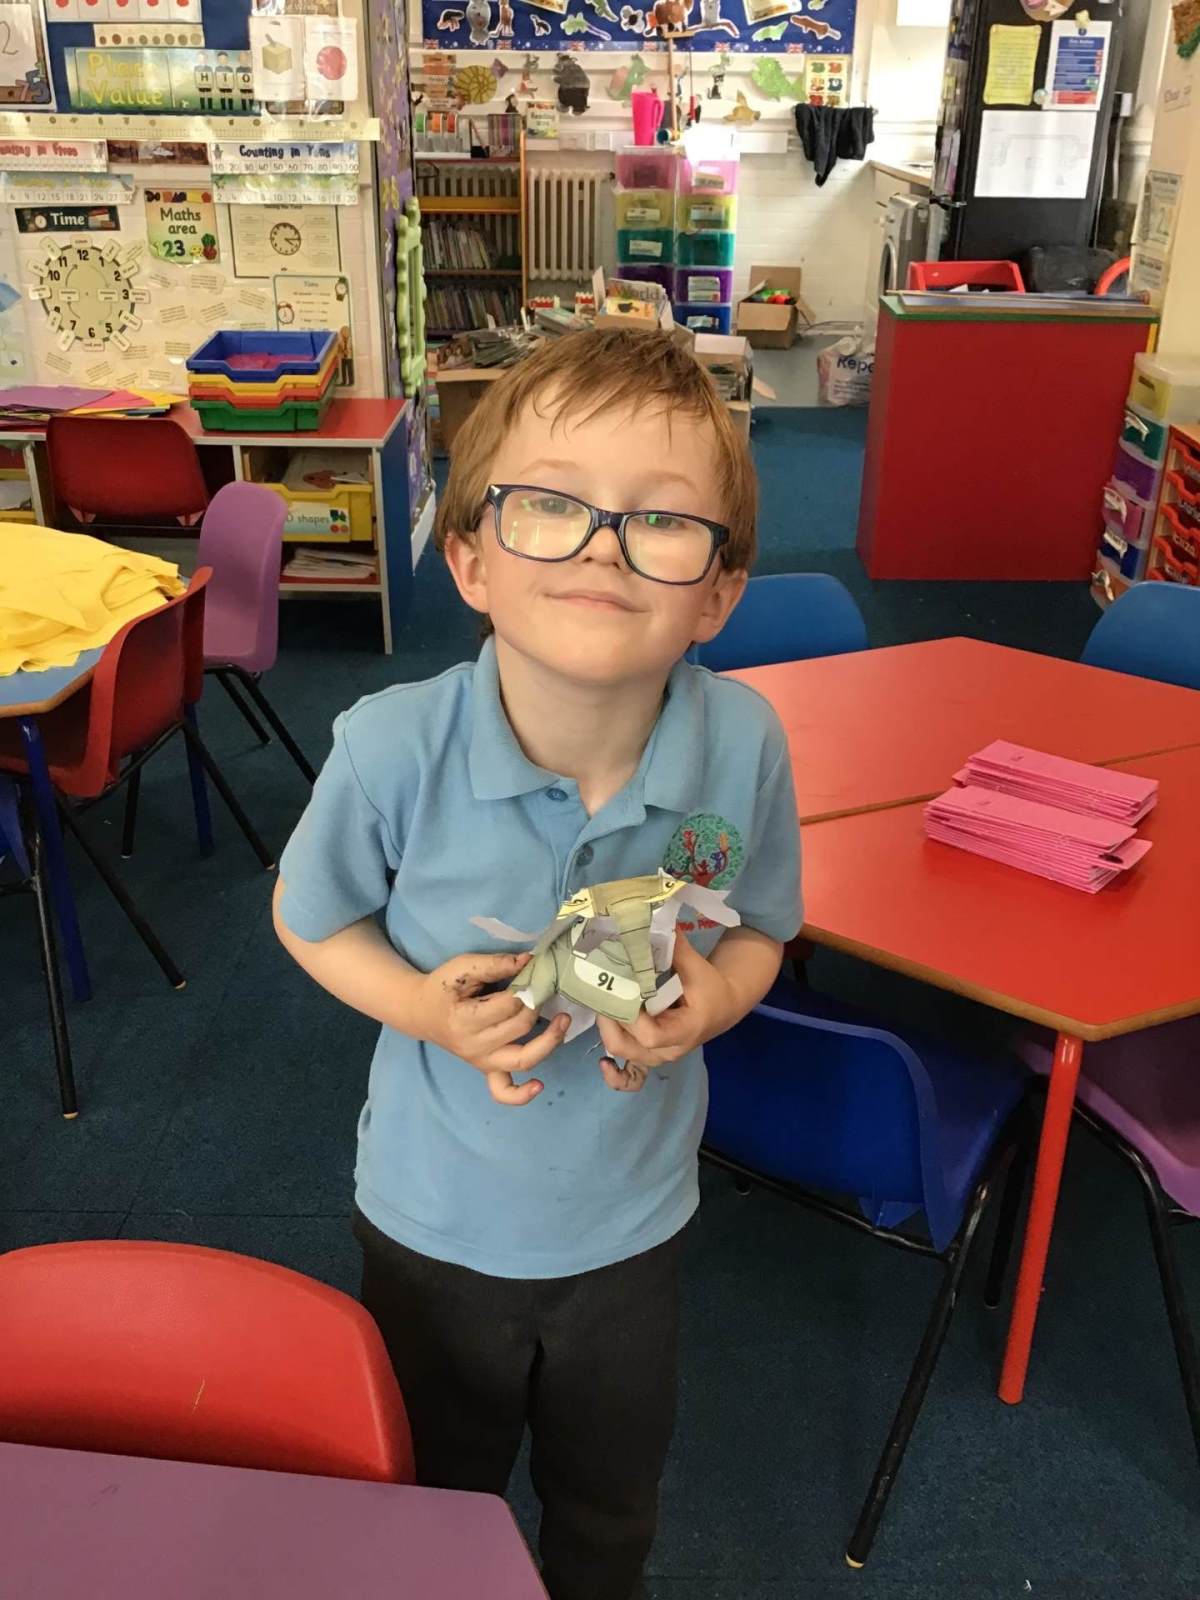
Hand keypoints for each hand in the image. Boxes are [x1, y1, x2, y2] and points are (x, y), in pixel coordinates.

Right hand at [415, 951, 569, 1106]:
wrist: (421, 1012)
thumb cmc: (441, 987)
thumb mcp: (462, 967)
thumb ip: (495, 964)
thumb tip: (529, 961)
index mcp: (464, 1020)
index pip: (507, 1005)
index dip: (525, 987)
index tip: (533, 972)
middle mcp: (474, 1046)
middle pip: (519, 1027)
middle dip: (536, 1004)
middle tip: (544, 987)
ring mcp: (481, 1062)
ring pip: (522, 1060)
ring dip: (549, 1042)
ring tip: (563, 1020)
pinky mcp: (486, 1070)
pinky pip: (503, 1092)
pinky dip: (521, 1095)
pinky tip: (539, 1086)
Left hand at [596, 934, 735, 1092]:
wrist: (723, 1006)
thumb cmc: (711, 988)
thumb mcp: (698, 967)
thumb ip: (675, 948)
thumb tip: (650, 922)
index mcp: (685, 1030)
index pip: (651, 1035)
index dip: (631, 1018)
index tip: (622, 993)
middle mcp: (670, 1050)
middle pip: (630, 1047)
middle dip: (610, 1021)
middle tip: (600, 993)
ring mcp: (659, 1057)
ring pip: (625, 1055)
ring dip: (609, 1032)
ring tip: (600, 1005)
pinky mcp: (651, 1056)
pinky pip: (631, 1076)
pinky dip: (615, 1073)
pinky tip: (603, 1062)